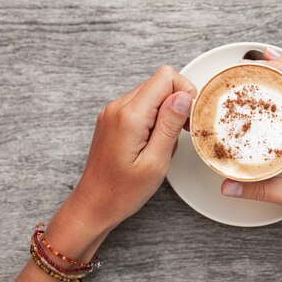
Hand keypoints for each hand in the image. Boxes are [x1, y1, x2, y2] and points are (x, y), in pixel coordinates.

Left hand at [70, 65, 196, 232]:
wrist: (93, 205)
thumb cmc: (122, 191)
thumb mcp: (156, 162)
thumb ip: (170, 125)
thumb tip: (184, 95)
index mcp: (129, 116)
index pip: (165, 76)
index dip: (184, 92)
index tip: (187, 119)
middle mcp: (118, 107)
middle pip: (159, 82)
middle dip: (176, 103)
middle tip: (179, 134)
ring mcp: (112, 112)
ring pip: (151, 93)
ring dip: (165, 112)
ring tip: (163, 143)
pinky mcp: (113, 118)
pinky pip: (141, 105)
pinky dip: (153, 118)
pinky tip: (152, 142)